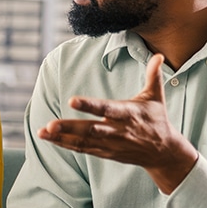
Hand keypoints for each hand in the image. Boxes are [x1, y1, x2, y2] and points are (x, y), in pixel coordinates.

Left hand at [37, 54, 198, 192]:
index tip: (72, 100)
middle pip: (90, 130)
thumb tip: (159, 55)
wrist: (164, 153)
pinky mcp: (106, 153)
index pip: (106, 108)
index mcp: (128, 114)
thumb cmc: (157, 120)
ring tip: (42, 131)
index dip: (89, 105)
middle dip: (69, 128)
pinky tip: (50, 138)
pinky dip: (66, 145)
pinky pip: (83, 149)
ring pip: (83, 141)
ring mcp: (110, 144)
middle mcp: (118, 131)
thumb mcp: (156, 97)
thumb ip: (154, 75)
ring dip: (62, 138)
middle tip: (50, 125)